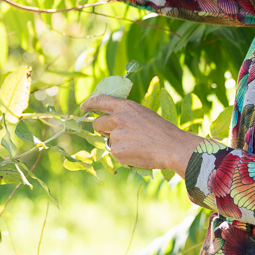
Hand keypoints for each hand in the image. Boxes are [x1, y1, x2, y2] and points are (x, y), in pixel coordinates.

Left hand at [82, 94, 203, 176]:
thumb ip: (126, 114)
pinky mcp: (116, 151)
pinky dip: (122, 153)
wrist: (171, 146)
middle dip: (102, 128)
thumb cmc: (161, 129)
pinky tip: (136, 152)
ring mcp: (115, 136)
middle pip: (97, 123)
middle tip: (113, 133)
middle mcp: (117, 119)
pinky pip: (114, 152)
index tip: (84, 106)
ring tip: (134, 143)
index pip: (100, 100)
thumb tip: (112, 121)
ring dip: (115, 141)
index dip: (90, 103)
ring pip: (107, 139)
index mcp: (125, 106)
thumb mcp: (143, 113)